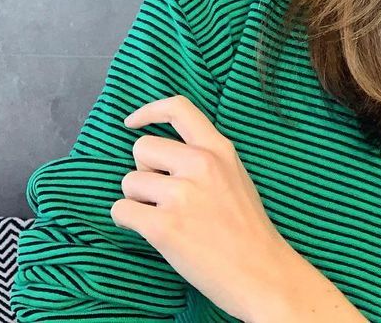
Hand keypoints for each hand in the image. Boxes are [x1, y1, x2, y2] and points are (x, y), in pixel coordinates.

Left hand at [113, 94, 294, 321]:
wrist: (260, 271)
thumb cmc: (248, 228)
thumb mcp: (235, 176)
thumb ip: (205, 158)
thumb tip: (165, 155)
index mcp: (219, 150)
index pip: (179, 109)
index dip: (149, 111)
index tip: (133, 123)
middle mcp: (199, 165)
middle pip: (142, 148)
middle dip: (144, 171)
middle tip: (164, 195)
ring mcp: (181, 195)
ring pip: (128, 181)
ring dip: (137, 200)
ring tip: (164, 217)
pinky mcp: (163, 226)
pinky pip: (120, 210)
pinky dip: (127, 221)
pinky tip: (149, 231)